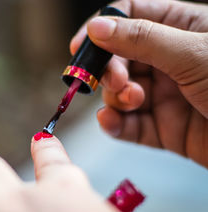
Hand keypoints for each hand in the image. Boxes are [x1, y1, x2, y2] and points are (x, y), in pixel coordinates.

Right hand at [71, 0, 207, 167]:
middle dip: (109, 71)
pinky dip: (116, 125)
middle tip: (114, 81)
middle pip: (119, 59)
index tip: (81, 47)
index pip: (130, 18)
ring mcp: (164, 97)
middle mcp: (168, 62)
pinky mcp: (163, 129)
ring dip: (115, 99)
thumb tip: (98, 27)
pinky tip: (111, 123)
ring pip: (119, 94)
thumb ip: (142, 39)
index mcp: (180, 30)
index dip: (102, 29)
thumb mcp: (194, 53)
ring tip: (132, 102)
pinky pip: (129, 126)